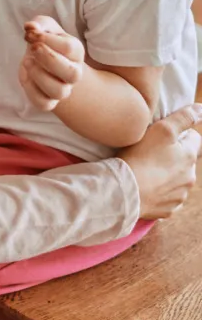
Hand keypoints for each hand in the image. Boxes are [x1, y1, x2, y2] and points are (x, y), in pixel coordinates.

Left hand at [19, 15, 83, 110]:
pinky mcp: (48, 101)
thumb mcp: (44, 27)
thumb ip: (39, 24)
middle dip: (48, 59)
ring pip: (58, 91)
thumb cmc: (46, 42)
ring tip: (27, 62)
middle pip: (71, 74)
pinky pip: (43, 103)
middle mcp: (73, 73)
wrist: (44, 62)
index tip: (31, 33)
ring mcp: (62, 89)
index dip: (46, 39)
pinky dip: (30, 90)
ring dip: (39, 76)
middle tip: (33, 47)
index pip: (69, 47)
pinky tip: (25, 75)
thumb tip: (31, 27)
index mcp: (76, 52)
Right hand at [119, 104, 200, 219]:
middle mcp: (190, 177)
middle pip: (185, 160)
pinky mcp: (167, 210)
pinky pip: (166, 198)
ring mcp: (179, 195)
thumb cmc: (141, 156)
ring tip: (144, 170)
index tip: (160, 136)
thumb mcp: (162, 129)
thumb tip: (201, 109)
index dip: (178, 134)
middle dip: (172, 156)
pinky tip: (144, 186)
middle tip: (149, 152)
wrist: (126, 190)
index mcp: (189, 156)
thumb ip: (183, 118)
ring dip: (165, 175)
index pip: (194, 138)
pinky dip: (158, 192)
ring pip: (176, 180)